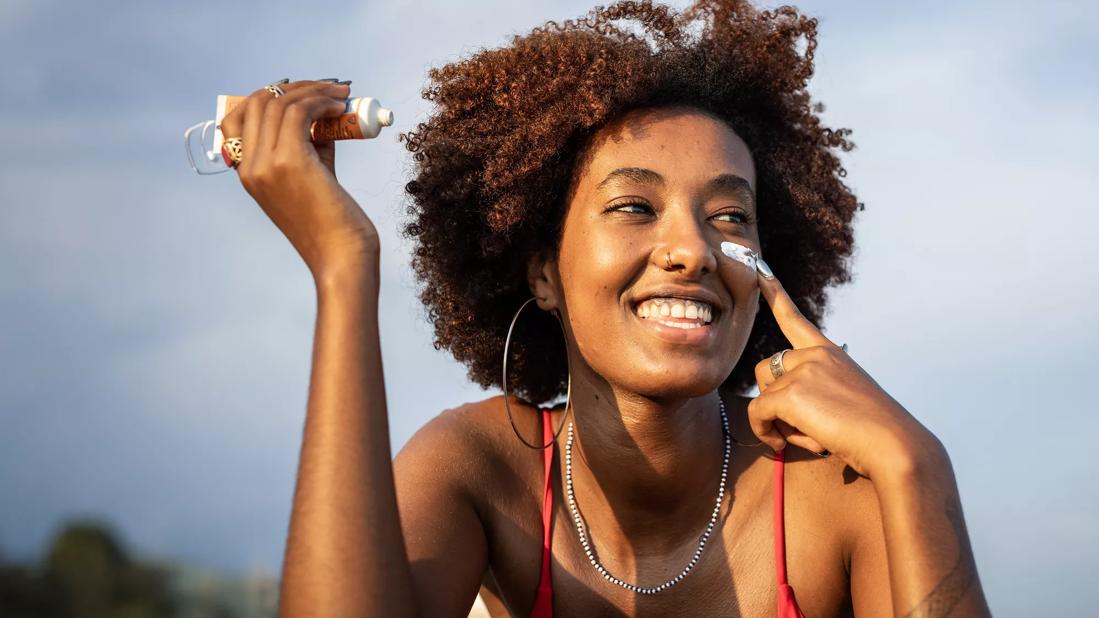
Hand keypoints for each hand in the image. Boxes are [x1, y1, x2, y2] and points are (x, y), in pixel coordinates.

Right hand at [218, 79, 379, 275]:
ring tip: (342, 95)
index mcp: (248, 173)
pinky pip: (300, 112)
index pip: (238, 117)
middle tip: (328, 88)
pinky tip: (340, 106)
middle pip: (259, 102)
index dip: (269, 97)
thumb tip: (321, 111)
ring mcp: (266, 164)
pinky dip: (321, 102)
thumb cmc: (334, 221)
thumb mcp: (313, 174)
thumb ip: (309, 143)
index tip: (302, 93)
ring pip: (280, 103)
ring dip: (314, 91)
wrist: (342, 256)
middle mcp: (250, 167)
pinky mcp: (290, 161)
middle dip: (296, 87)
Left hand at [746, 264, 937, 479]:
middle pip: (765, 371)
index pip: (795, 319)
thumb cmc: (872, 433)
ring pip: (763, 396)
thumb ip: (814, 392)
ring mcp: (803, 370)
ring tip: (809, 435)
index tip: (759, 270)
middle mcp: (815, 355)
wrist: (893, 445)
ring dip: (776, 420)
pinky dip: (764, 432)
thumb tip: (774, 404)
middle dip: (773, 401)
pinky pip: (757, 413)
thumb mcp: (845, 400)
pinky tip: (781, 445)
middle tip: (802, 427)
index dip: (774, 294)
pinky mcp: (791, 393)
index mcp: (830, 354)